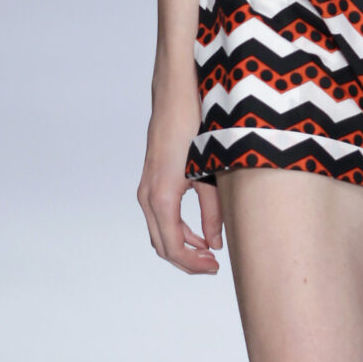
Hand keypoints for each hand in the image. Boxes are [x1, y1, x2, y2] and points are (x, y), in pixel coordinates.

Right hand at [137, 97, 223, 275]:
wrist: (175, 95)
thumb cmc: (194, 126)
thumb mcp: (210, 173)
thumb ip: (213, 212)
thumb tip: (215, 243)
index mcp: (162, 197)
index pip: (173, 247)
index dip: (193, 264)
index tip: (216, 267)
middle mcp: (148, 195)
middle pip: (162, 245)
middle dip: (187, 260)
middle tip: (214, 266)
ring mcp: (146, 188)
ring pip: (159, 233)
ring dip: (182, 247)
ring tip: (209, 252)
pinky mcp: (151, 180)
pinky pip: (159, 217)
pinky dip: (176, 231)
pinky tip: (198, 233)